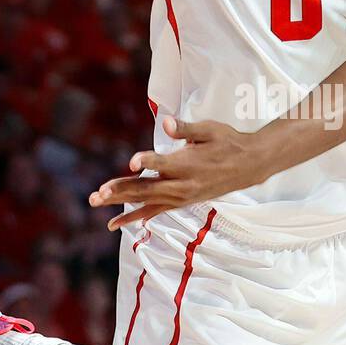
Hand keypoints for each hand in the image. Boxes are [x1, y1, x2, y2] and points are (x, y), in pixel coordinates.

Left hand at [88, 115, 269, 230]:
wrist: (248, 165)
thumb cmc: (227, 141)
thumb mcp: (209, 130)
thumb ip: (186, 129)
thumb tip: (166, 123)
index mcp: (188, 164)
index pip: (162, 164)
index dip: (146, 160)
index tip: (131, 162)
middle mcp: (182, 185)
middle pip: (146, 189)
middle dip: (119, 191)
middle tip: (97, 195)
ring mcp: (182, 196)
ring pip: (146, 201)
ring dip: (120, 204)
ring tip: (98, 203)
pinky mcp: (183, 201)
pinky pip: (156, 210)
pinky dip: (138, 215)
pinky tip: (122, 221)